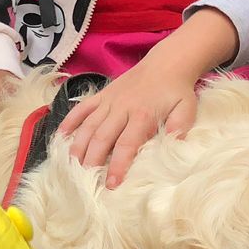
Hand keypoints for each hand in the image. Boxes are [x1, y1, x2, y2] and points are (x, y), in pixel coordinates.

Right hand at [61, 52, 206, 189]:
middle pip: (102, 137)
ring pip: (88, 125)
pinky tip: (61, 136)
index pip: (127, 145)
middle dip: (92, 160)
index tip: (111, 184)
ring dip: (78, 145)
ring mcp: (109, 101)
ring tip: (70, 165)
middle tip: (85, 180)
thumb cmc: (177, 91)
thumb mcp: (186, 109)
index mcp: (142, 115)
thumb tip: (174, 147)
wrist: (167, 63)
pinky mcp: (102, 94)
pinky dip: (70, 120)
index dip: (117, 165)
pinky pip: (83, 107)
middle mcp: (121, 108)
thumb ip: (180, 128)